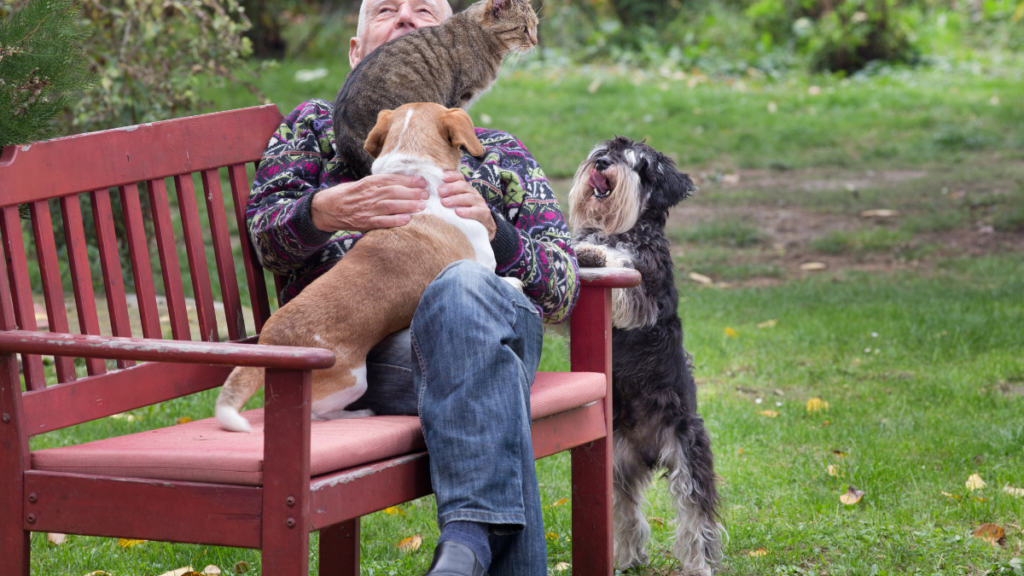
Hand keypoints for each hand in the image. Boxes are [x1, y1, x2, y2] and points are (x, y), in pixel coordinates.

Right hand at [311, 174, 428, 231]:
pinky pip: (381, 221)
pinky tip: (407, 220)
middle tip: (426, 194)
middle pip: (393, 191)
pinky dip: (395, 221)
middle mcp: (368, 194)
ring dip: (408, 205)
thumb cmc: (348, 195)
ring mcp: (366, 208)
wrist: (326, 208)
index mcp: (368, 182)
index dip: (408, 180)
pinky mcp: (364, 222)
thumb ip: (379, 183)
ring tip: (421, 206)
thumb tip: (402, 181)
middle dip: (412, 192)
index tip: (422, 181)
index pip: (391, 179)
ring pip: (390, 205)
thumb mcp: (362, 184)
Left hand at [438, 171, 496, 240]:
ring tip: (445, 202)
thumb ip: (443, 199)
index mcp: (465, 190)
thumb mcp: (452, 206)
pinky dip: (468, 211)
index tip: (442, 177)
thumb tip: (425, 194)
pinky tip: (458, 212)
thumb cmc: (462, 217)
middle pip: (463, 186)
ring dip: (456, 199)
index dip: (451, 175)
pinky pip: (477, 211)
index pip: (459, 177)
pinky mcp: (485, 215)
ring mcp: (480, 204)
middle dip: (450, 188)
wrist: (483, 230)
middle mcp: (473, 194)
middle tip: (439, 192)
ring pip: (469, 197)